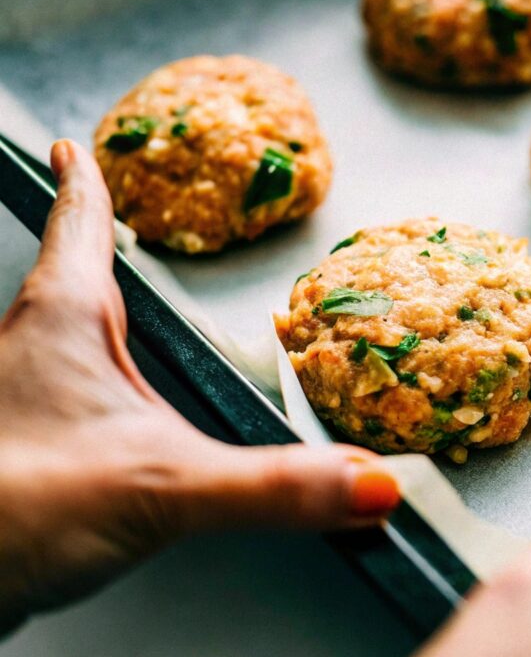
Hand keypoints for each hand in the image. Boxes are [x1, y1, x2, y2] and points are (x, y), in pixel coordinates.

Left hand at [0, 140, 399, 628]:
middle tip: (109, 224)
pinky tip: (112, 425)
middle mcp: (33, 352)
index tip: (76, 149)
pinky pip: (65, 402)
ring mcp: (22, 405)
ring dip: (95, 323)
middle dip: (93, 253)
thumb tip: (369, 479)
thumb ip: (274, 486)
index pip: (81, 229)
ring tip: (122, 321)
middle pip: (67, 281)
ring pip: (61, 344)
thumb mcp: (165, 487)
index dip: (88, 187)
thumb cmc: (11, 506)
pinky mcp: (26, 456)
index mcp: (63, 324)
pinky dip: (94, 393)